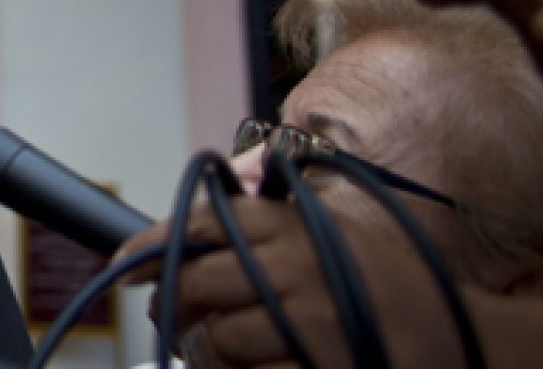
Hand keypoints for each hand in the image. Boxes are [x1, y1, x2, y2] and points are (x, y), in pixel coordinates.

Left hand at [122, 198, 475, 367]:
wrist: (454, 336)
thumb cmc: (383, 286)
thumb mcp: (323, 234)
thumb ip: (261, 231)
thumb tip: (181, 242)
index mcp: (290, 226)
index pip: (197, 225)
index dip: (150, 247)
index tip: (126, 264)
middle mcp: (293, 266)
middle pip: (194, 284)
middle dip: (170, 305)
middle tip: (168, 318)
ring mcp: (306, 321)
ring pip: (215, 339)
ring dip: (201, 352)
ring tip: (209, 351)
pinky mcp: (317, 367)